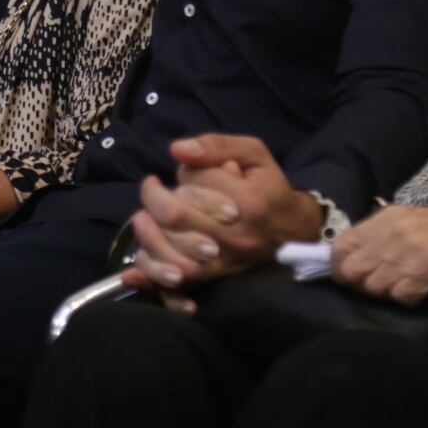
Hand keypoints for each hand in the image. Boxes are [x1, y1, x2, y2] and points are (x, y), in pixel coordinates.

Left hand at [121, 134, 321, 307]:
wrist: (294, 230)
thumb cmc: (268, 186)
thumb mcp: (253, 153)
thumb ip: (216, 145)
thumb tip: (176, 149)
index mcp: (248, 201)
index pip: (195, 182)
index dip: (183, 172)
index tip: (186, 170)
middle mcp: (236, 235)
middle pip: (177, 216)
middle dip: (154, 198)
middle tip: (152, 188)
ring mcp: (227, 261)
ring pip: (173, 252)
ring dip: (148, 234)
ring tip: (144, 218)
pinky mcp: (218, 278)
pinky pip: (180, 282)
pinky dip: (153, 277)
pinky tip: (132, 271)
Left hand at [330, 204, 427, 306]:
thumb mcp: (407, 219)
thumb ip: (378, 234)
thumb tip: (351, 253)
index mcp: (384, 220)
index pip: (341, 245)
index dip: (337, 263)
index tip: (344, 272)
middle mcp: (390, 237)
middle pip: (350, 270)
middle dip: (356, 283)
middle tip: (370, 285)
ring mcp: (405, 258)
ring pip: (373, 288)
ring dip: (384, 292)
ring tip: (401, 285)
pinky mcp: (423, 277)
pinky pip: (399, 298)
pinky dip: (407, 298)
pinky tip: (419, 290)